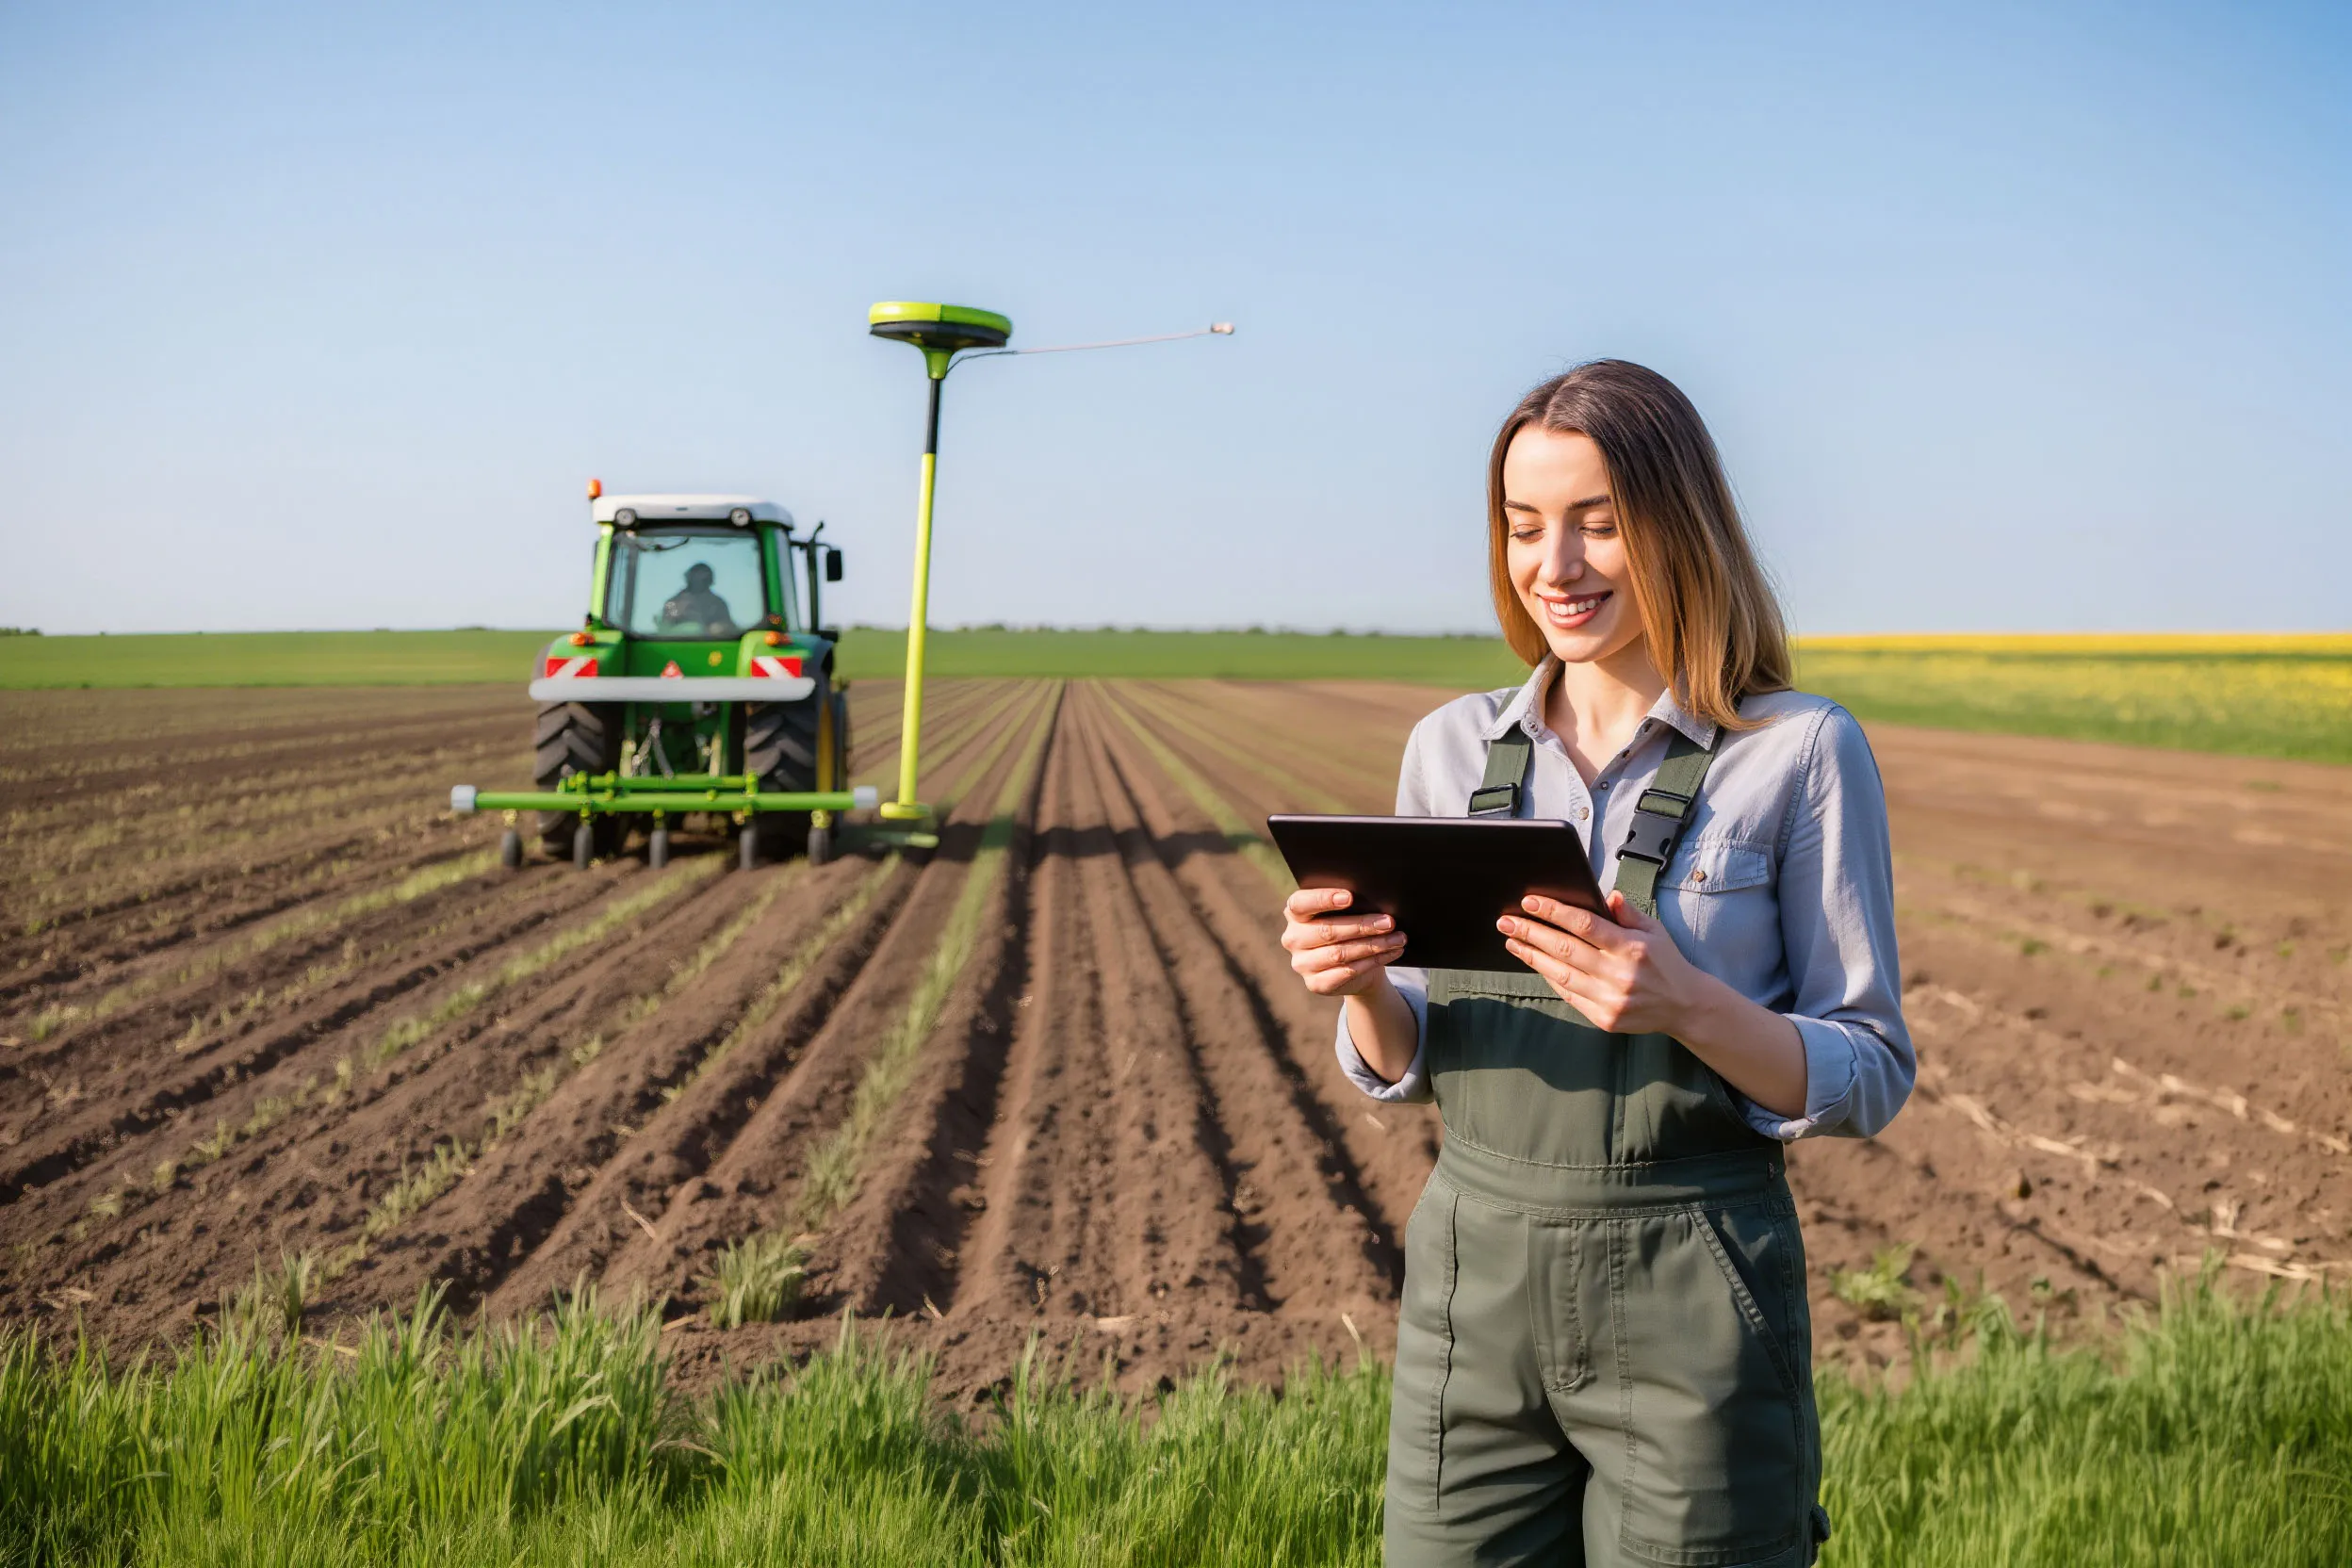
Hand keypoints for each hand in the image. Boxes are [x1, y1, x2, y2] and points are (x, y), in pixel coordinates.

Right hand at [1281, 887, 1406, 997]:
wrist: (1355, 966)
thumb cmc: (1350, 928)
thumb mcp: (1347, 913)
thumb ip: (1351, 905)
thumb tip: (1375, 901)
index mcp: (1295, 914)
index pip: (1300, 903)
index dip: (1323, 899)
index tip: (1350, 897)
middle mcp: (1293, 939)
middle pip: (1327, 931)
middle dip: (1361, 925)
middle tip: (1389, 922)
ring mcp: (1301, 964)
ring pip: (1339, 953)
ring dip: (1373, 945)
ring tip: (1398, 938)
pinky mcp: (1315, 984)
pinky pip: (1346, 972)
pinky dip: (1372, 962)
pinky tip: (1390, 953)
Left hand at [1498, 889, 1699, 1034]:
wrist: (1684, 1005)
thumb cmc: (1665, 962)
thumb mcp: (1654, 930)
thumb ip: (1628, 913)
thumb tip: (1606, 895)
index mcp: (1631, 947)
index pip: (1585, 925)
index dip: (1555, 912)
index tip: (1530, 902)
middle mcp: (1619, 974)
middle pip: (1565, 949)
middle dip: (1531, 933)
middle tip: (1506, 922)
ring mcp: (1610, 999)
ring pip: (1561, 974)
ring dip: (1532, 957)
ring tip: (1512, 942)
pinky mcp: (1604, 1018)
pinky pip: (1569, 995)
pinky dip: (1550, 978)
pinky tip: (1535, 964)